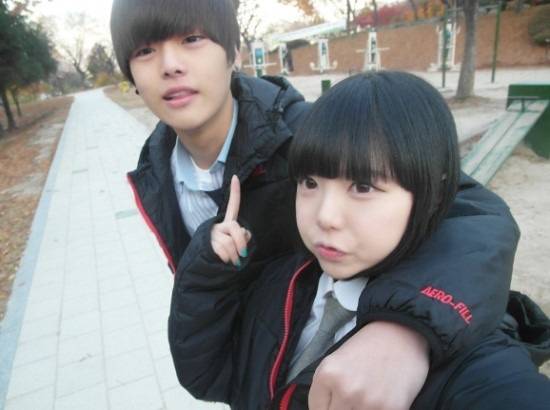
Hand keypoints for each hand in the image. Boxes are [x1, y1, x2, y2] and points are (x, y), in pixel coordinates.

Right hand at [211, 175, 250, 266]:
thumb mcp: (236, 245)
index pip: (232, 206)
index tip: (236, 177)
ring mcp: (212, 234)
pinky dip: (228, 259)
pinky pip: (223, 251)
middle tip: (243, 253)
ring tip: (232, 260)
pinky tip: (223, 261)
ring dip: (235, 255)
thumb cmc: (226, 256)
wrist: (205, 267)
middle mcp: (218, 225)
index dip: (234, 192)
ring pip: (230, 242)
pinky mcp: (207, 243)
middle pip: (235, 228)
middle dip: (242, 242)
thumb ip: (242, 237)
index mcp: (227, 223)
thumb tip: (242, 236)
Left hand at [308, 321, 428, 409]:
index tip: (335, 401)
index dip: (326, 407)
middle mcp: (346, 391)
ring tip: (367, 396)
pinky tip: (380, 401)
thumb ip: (324, 390)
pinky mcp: (392, 409)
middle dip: (342, 409)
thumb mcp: (335, 362)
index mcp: (327, 375)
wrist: (400, 334)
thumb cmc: (366, 348)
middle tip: (352, 399)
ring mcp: (369, 402)